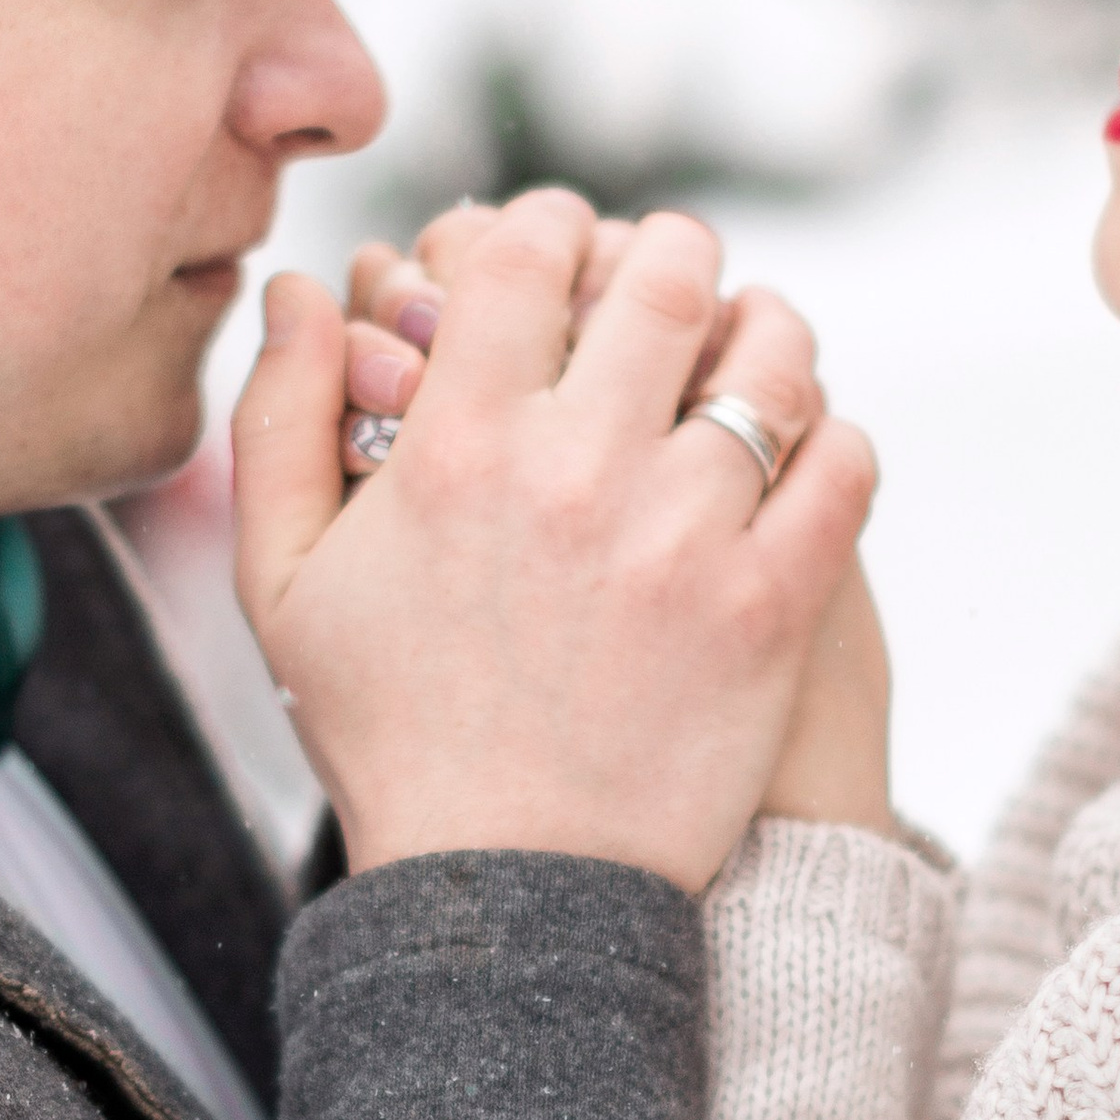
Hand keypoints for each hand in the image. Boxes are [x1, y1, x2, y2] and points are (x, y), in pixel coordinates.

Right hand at [234, 190, 875, 889]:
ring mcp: (684, 538)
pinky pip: (840, 466)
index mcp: (453, 450)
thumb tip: (299, 293)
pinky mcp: (771, 607)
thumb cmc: (390, 734)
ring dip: (769, 331)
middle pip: (663, 278)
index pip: (522, 255)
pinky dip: (833, 437)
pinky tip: (807, 447)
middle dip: (672, 252)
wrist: (509, 895)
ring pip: (769, 360)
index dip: (549, 224)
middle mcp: (573, 474)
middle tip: (677, 268)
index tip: (563, 241)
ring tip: (756, 343)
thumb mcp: (284, 585)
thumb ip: (280, 424)